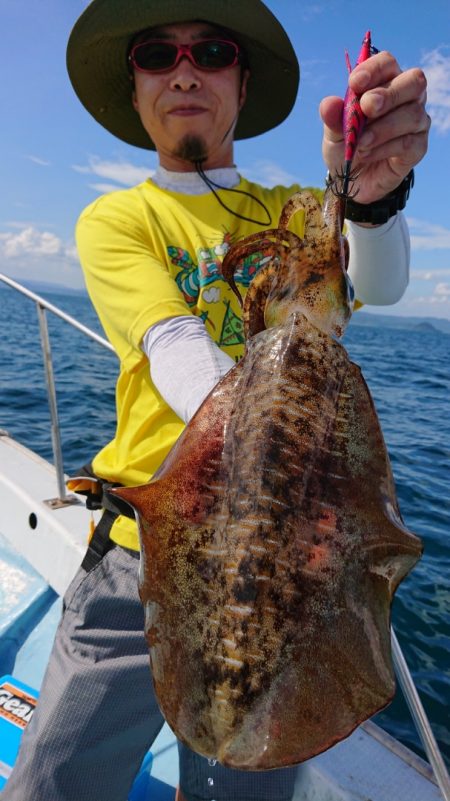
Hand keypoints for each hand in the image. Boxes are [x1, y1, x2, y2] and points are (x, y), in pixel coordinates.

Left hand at [320, 50, 430, 203]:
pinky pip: (408, 142)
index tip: (354, 84)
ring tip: (360, 143)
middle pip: (413, 81)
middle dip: (388, 94)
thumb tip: (328, 104)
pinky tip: (368, 154)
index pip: (387, 63)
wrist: (351, 182)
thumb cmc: (346, 147)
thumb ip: (332, 117)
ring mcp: (416, 121)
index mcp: (385, 82)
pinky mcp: (418, 147)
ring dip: (382, 128)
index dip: (373, 69)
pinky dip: (384, 149)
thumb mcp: (334, 132)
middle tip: (366, 108)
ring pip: (411, 114)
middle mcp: (407, 97)